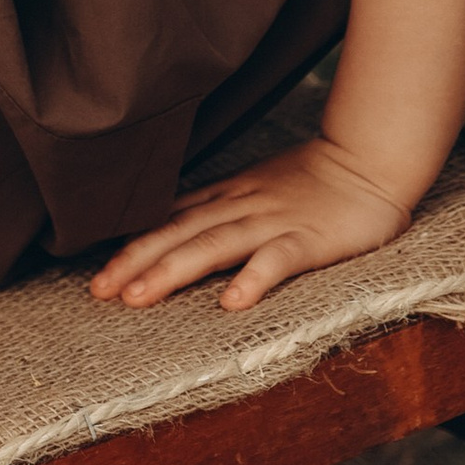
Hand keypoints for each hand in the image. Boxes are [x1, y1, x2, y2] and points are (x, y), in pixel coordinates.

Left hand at [88, 133, 414, 313]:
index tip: (96, 274)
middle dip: (135, 262)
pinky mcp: (310, 239)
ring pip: (214, 245)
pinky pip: (278, 258)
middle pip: (178, 234)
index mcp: (225, 198)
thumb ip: (213, 208)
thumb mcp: (250, 189)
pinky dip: (253, 278)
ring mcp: (273, 221)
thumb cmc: (310, 182)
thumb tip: (166, 227)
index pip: (167, 222)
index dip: (130, 247)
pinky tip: (231, 303)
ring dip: (173, 270)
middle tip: (98, 291)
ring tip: (138, 298)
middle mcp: (239, 207)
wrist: (368, 160)